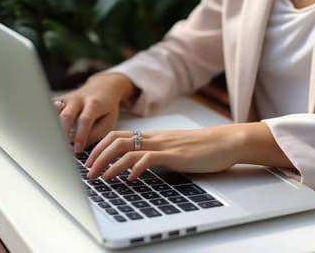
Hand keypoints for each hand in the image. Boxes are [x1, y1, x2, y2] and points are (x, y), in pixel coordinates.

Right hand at [52, 73, 137, 153]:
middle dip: (62, 134)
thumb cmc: (106, 108)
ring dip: (50, 127)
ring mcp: (67, 99)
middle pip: (66, 116)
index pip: (85, 120)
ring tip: (50, 142)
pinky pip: (49, 110)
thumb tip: (81, 146)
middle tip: (61, 149)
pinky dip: (45, 121)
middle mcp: (78, 99)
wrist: (103, 87)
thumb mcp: (109, 121)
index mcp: (94, 104)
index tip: (77, 150)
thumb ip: (96, 133)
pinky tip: (43, 133)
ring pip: (54, 111)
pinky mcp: (58, 100)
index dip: (80, 136)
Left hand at [85, 122, 293, 180]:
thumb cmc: (203, 148)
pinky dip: (134, 168)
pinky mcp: (174, 155)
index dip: (100, 147)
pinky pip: (148, 158)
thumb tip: (140, 166)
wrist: (226, 141)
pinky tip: (129, 179)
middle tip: (88, 172)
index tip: (89, 160)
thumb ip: (158, 154)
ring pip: (127, 149)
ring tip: (100, 177)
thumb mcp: (175, 150)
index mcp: (154, 137)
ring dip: (109, 164)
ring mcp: (164, 145)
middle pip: (116, 140)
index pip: (118, 136)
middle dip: (97, 156)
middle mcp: (155, 138)